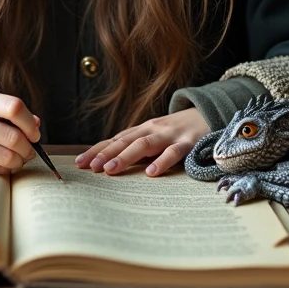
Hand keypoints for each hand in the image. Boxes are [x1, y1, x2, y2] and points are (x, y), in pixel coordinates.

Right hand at [0, 89, 40, 174]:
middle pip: (13, 138)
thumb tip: (35, 126)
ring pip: (6, 158)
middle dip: (28, 148)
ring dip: (19, 161)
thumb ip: (10, 111)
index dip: (30, 123)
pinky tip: (3, 164)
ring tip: (18, 158)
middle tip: (30, 151)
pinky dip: (4, 169)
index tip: (34, 133)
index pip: (13, 108)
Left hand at [75, 108, 209, 176]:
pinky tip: (151, 172)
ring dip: (126, 157)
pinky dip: (162, 161)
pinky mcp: (188, 143)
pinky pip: (174, 152)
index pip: (114, 140)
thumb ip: (137, 148)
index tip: (80, 163)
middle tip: (90, 168)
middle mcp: (152, 130)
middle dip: (106, 154)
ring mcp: (169, 135)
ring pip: (144, 145)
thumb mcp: (155, 137)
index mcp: (142, 130)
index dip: (97, 150)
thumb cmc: (177, 132)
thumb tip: (111, 164)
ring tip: (111, 170)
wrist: (209, 115)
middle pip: (124, 141)